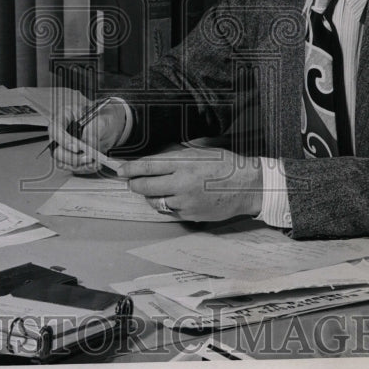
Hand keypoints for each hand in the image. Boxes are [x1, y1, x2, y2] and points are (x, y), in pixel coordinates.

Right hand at [52, 97, 126, 174]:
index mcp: (65, 116)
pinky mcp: (73, 158)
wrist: (112, 126)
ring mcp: (66, 147)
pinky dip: (85, 168)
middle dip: (73, 157)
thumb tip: (88, 144)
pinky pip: (74, 168)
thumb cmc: (105, 117)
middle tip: (89, 157)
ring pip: (63, 163)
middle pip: (56, 150)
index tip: (77, 148)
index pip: (55, 129)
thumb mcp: (101, 119)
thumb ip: (93, 131)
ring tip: (95, 161)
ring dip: (79, 165)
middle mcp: (62, 133)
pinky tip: (96, 164)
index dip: (63, 140)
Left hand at [117, 148, 263, 221]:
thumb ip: (178, 157)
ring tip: (151, 190)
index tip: (120, 170)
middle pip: (146, 186)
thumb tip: (156, 161)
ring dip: (149, 196)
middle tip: (131, 181)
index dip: (130, 168)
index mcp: (184, 163)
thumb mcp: (201, 152)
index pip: (148, 166)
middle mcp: (182, 183)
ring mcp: (185, 201)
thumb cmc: (226, 165)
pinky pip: (170, 211)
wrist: (247, 186)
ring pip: (155, 201)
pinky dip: (165, 205)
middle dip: (134, 183)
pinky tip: (169, 199)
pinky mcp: (190, 215)